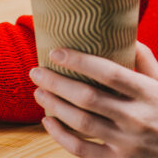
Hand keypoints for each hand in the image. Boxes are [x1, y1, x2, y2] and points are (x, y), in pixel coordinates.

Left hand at [30, 42, 157, 156]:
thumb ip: (145, 61)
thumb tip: (124, 36)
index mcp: (150, 94)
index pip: (110, 74)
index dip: (80, 62)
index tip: (55, 53)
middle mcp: (138, 118)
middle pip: (88, 97)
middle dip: (56, 83)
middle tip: (36, 72)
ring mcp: (129, 143)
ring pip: (81, 123)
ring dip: (54, 105)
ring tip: (39, 92)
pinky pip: (82, 150)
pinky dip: (60, 135)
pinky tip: (48, 120)